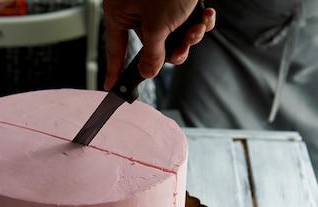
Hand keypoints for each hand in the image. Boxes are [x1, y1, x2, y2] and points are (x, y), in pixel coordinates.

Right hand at [101, 0, 215, 89]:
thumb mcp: (159, 26)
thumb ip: (152, 54)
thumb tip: (147, 72)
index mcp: (121, 13)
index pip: (115, 49)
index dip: (115, 70)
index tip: (111, 86)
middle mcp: (136, 9)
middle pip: (151, 45)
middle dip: (173, 50)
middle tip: (183, 51)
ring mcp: (156, 5)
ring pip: (171, 35)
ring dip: (189, 36)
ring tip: (198, 28)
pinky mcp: (174, 1)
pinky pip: (183, 20)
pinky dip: (198, 22)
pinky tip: (206, 16)